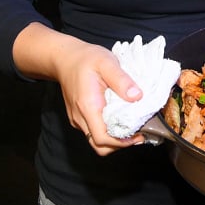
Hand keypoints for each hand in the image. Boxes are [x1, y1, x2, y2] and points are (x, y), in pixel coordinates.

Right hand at [53, 37, 143, 155]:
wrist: (64, 58)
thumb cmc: (85, 59)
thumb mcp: (106, 62)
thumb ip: (121, 80)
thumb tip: (137, 96)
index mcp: (88, 106)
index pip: (102, 138)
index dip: (121, 142)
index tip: (139, 134)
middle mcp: (80, 117)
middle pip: (99, 146)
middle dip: (120, 144)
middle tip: (138, 133)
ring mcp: (78, 118)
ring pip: (96, 140)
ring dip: (115, 139)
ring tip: (132, 127)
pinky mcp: (79, 117)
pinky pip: (93, 131)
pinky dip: (108, 130)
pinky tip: (119, 119)